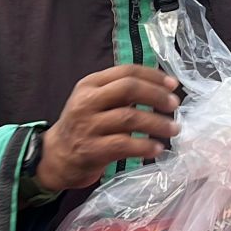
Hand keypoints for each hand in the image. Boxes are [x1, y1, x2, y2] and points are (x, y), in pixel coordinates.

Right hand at [36, 65, 179, 191]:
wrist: (56, 158)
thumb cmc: (83, 127)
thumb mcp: (95, 101)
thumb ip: (120, 92)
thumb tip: (162, 88)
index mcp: (90, 84)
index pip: (126, 72)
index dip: (153, 76)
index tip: (173, 85)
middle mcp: (87, 101)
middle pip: (128, 89)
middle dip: (157, 95)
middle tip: (175, 105)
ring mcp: (88, 126)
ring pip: (130, 117)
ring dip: (157, 123)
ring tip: (174, 129)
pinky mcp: (91, 150)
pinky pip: (124, 144)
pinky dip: (145, 146)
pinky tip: (157, 148)